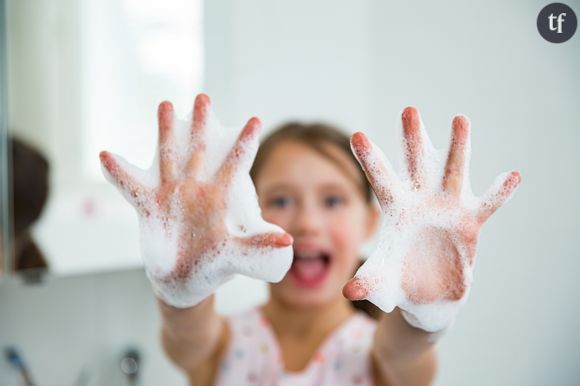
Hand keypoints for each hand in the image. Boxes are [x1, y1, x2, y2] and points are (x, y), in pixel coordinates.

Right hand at [100, 94, 292, 307]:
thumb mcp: (235, 255)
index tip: (255, 118)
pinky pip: (131, 187)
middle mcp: (195, 190)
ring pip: (168, 157)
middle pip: (199, 150)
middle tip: (204, 97)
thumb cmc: (212, 265)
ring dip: (165, 132)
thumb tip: (288, 242)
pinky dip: (118, 173)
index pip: (235, 164)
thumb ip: (257, 246)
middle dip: (201, 123)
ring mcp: (171, 196)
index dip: (245, 142)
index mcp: (218, 198)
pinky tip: (105, 154)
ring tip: (165, 104)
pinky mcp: (149, 207)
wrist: (184, 280)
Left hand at [343, 107, 520, 331]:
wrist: (426, 294)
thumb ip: (367, 282)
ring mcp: (447, 207)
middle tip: (409, 109)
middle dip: (413, 138)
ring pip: (454, 172)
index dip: (370, 159)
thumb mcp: (381, 281)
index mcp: (395, 209)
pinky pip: (488, 204)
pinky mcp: (470, 222)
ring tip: (460, 118)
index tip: (357, 134)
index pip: (380, 179)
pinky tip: (514, 175)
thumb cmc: (398, 280)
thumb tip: (349, 292)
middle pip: (416, 164)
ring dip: (458, 147)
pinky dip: (501, 192)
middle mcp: (421, 200)